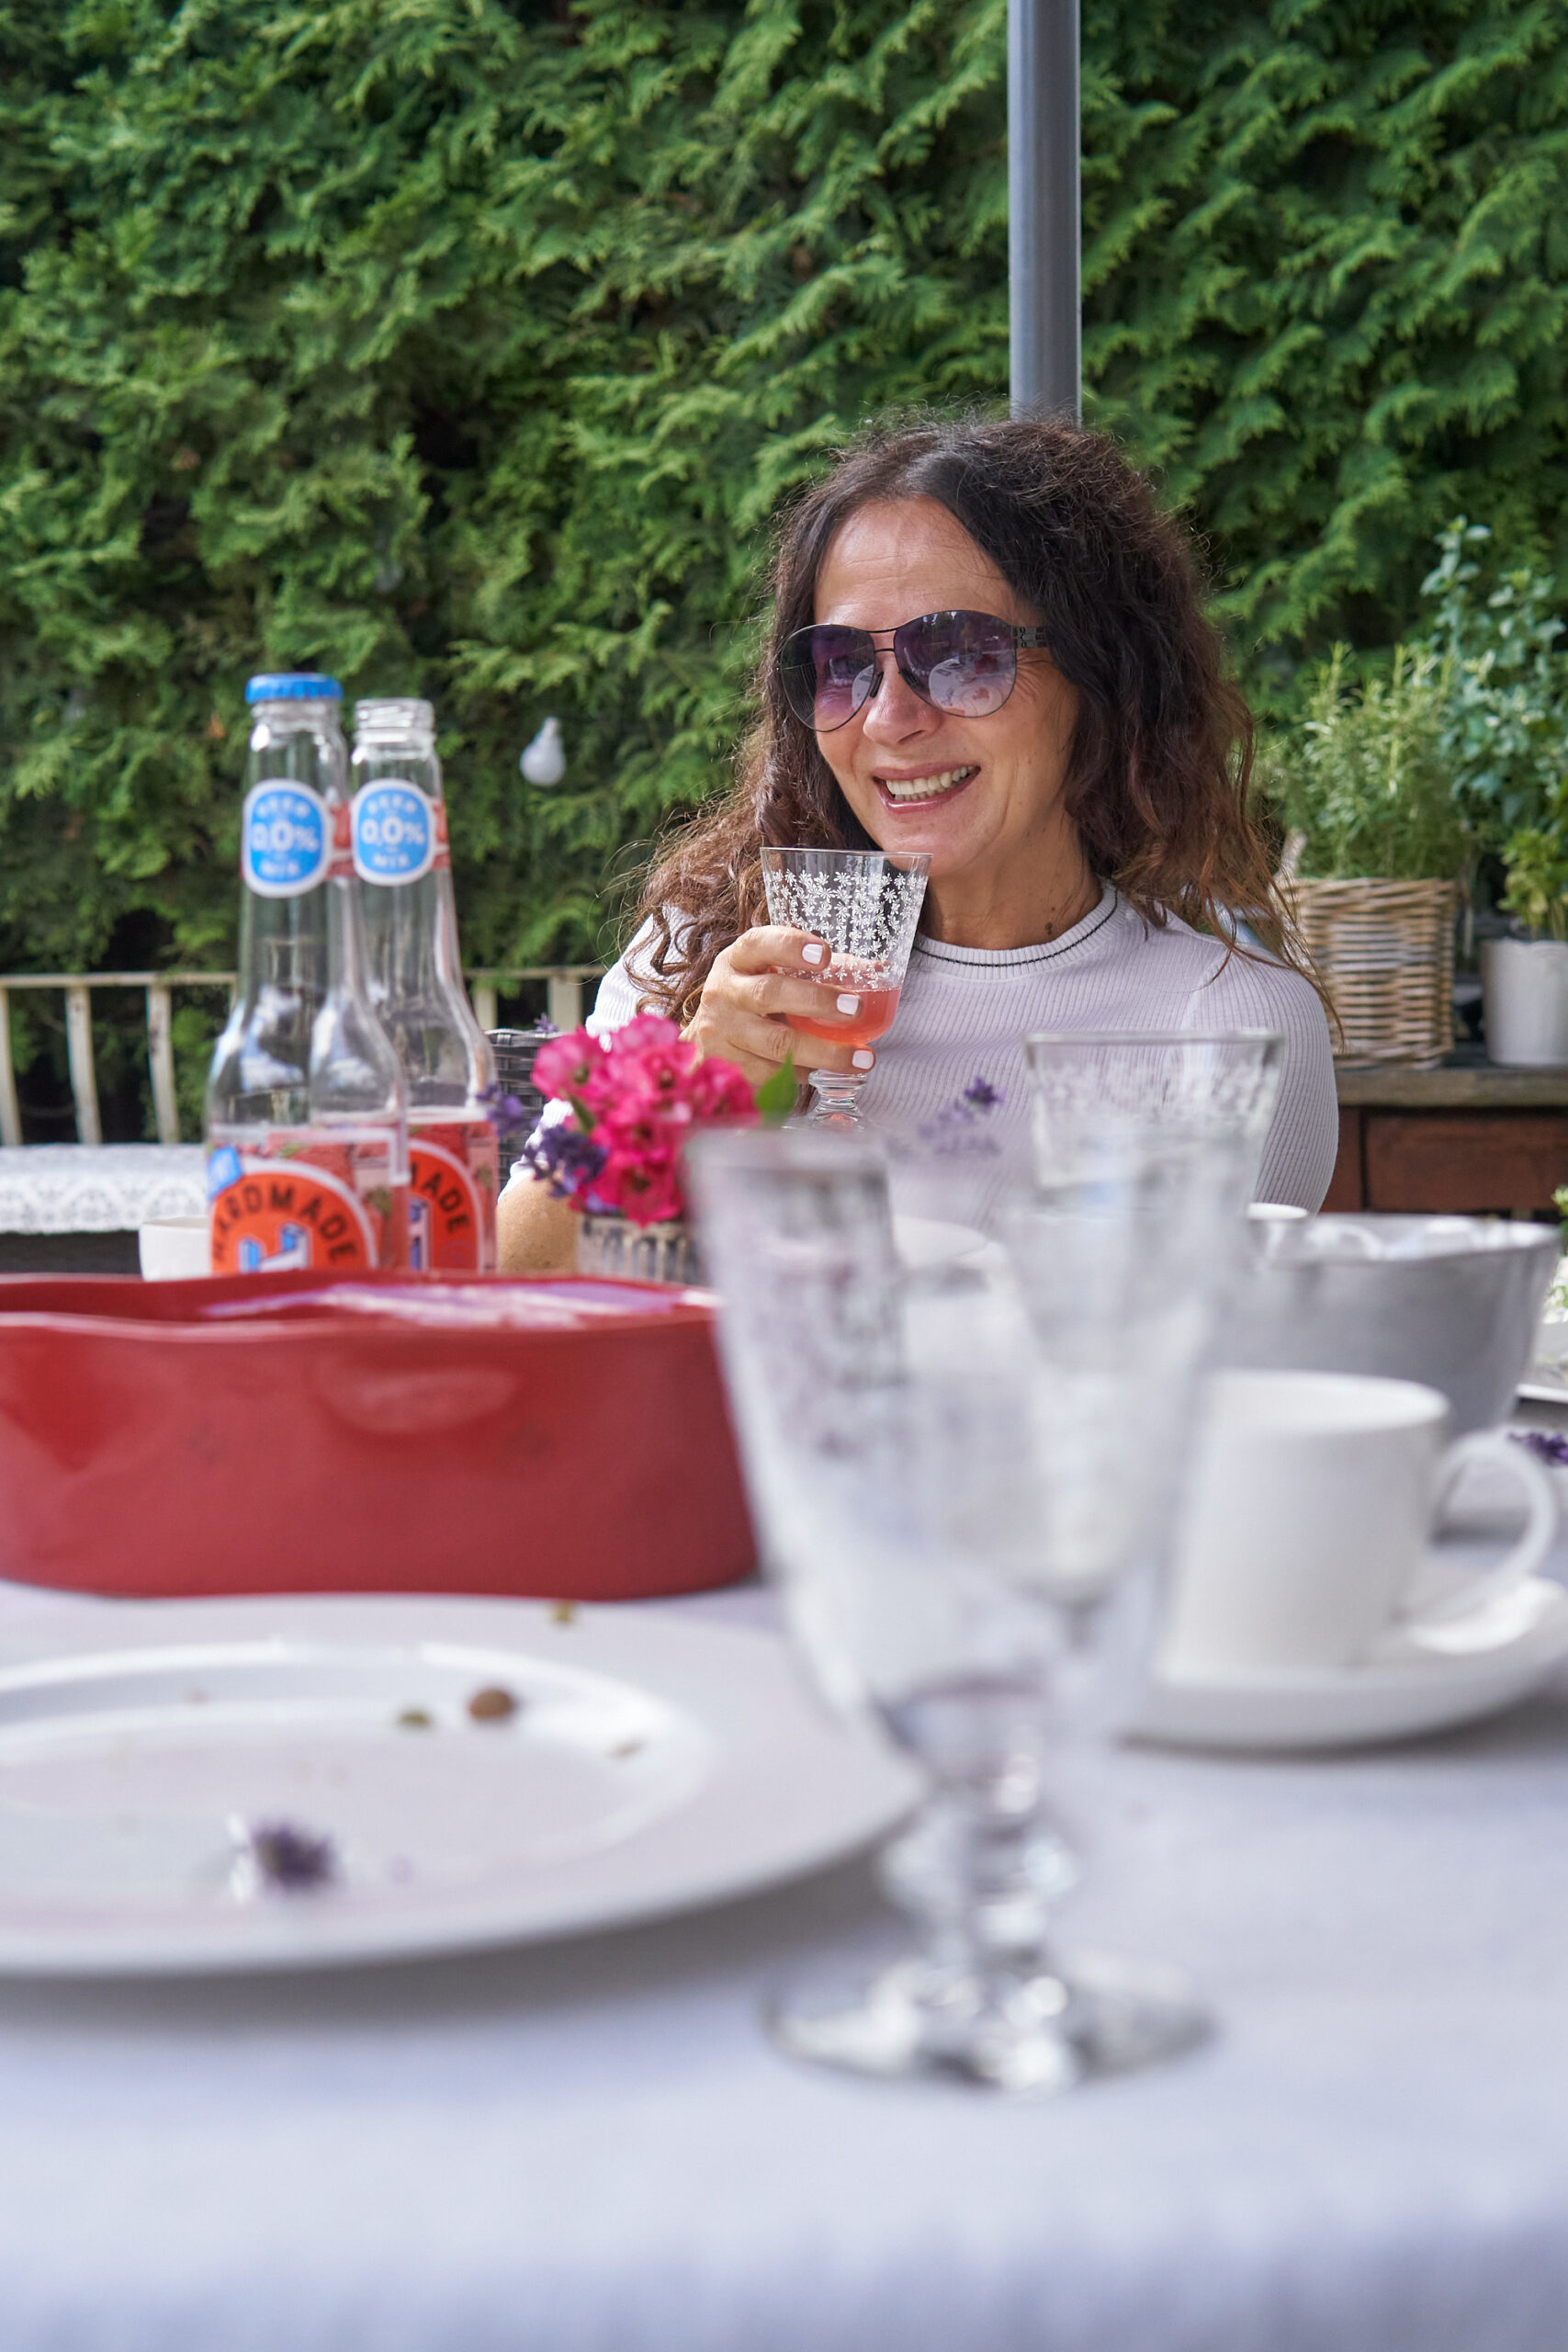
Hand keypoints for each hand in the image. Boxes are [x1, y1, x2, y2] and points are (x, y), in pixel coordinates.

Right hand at [683, 926, 878, 1088]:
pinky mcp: (727, 1067)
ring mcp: (722, 1032)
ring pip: (776, 1044)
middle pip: (769, 994)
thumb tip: (877, 971)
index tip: (825, 954)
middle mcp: (724, 993)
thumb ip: (819, 972)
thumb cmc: (749, 1000)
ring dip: (824, 1051)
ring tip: (861, 1058)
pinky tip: (824, 1072)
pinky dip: (803, 1073)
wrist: (705, 1041)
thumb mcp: (770, 975)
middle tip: (856, 1008)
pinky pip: (772, 1074)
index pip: (759, 944)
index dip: (791, 947)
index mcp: (737, 961)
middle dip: (816, 1001)